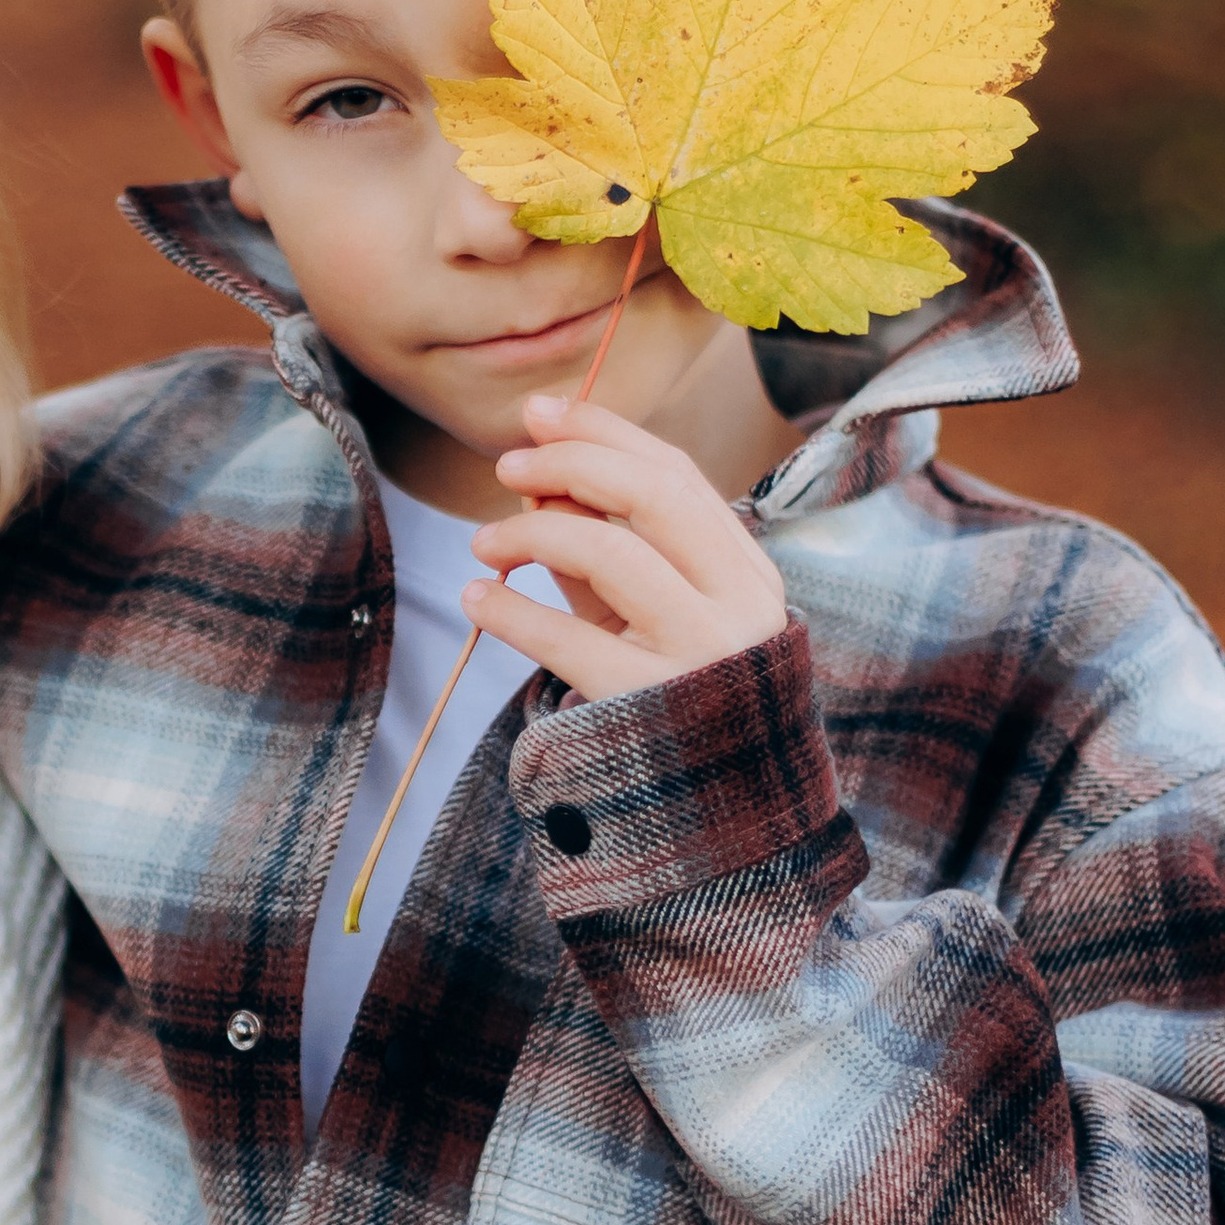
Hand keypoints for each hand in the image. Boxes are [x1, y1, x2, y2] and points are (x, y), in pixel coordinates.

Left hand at [462, 392, 788, 703]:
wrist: (717, 810)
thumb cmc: (669, 693)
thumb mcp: (648, 613)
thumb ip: (603, 544)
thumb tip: (536, 470)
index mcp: (746, 570)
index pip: (678, 474)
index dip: (604, 432)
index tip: (538, 414)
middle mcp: (739, 604)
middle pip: (652, 495)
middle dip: (570, 464)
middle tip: (506, 466)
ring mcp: (702, 654)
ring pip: (611, 553)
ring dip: (532, 534)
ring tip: (483, 543)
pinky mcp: (652, 705)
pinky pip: (569, 641)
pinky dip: (512, 612)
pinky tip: (478, 598)